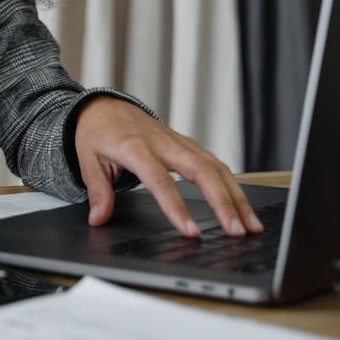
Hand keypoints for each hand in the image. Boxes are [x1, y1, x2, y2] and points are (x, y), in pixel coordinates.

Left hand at [73, 96, 263, 237]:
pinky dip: (232, 185)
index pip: (160, 181)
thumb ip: (98, 191)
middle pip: (201, 171)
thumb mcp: (88, 160)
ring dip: (237, 197)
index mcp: (135, 147)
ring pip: (216, 167)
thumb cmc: (96, 132)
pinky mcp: (188, 145)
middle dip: (223, 203)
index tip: (191, 231)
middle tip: (236, 232)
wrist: (103, 107)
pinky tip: (243, 206)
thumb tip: (98, 219)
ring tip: (251, 226)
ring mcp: (179, 143)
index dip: (176, 207)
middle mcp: (163, 143)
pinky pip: (215, 164)